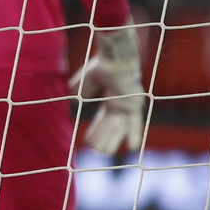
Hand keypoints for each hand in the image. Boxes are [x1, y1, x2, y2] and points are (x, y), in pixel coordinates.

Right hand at [70, 26, 145, 155]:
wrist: (117, 57)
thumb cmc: (104, 64)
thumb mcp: (88, 79)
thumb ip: (83, 91)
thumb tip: (75, 101)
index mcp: (112, 99)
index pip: (104, 119)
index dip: (97, 130)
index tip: (89, 142)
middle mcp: (122, 105)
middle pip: (111, 126)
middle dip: (103, 138)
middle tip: (96, 150)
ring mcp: (129, 105)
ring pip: (119, 127)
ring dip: (111, 139)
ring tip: (103, 152)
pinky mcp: (133, 104)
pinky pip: (132, 123)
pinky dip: (134, 134)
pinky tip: (132, 147)